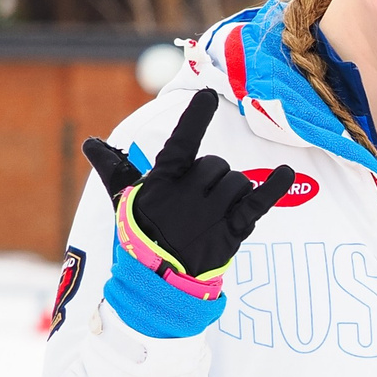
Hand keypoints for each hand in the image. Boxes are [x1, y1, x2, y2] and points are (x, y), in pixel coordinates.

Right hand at [84, 90, 295, 285]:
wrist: (158, 280)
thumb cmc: (143, 234)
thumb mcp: (124, 201)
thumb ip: (114, 170)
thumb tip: (90, 143)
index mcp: (162, 183)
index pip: (180, 144)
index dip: (194, 119)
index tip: (208, 96)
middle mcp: (187, 196)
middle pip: (216, 165)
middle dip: (213, 177)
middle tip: (199, 201)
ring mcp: (210, 214)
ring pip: (237, 182)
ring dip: (233, 192)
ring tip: (215, 213)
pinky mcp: (231, 232)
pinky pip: (257, 202)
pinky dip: (275, 187)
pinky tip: (287, 173)